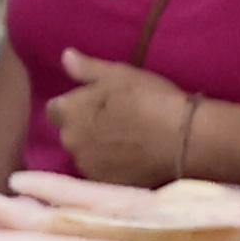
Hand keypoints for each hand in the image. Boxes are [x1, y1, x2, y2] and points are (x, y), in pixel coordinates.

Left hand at [53, 54, 192, 188]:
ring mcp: (86, 166)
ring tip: (125, 142)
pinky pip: (101, 172)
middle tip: (113, 122)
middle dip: (84, 127)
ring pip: (85, 154)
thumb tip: (65, 56)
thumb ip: (87, 68)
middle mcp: (69, 141)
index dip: (75, 105)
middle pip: (69, 133)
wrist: (184, 139)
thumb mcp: (121, 74)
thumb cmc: (151, 99)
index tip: (95, 104)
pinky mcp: (104, 184)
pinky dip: (111, 166)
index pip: (55, 109)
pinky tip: (132, 159)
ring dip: (96, 148)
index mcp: (68, 112)